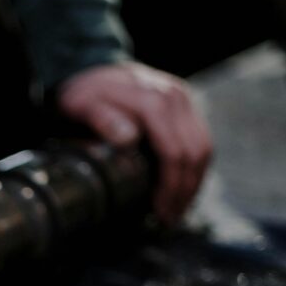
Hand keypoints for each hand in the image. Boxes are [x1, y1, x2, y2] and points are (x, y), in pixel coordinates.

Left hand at [57, 62, 212, 224]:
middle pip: (196, 152)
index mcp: (153, 100)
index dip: (170, 188)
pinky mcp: (184, 105)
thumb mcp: (81, 106)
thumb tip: (129, 139)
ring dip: (194, 182)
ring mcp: (183, 99)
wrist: (88, 66)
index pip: (175, 153)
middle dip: (185, 191)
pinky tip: (179, 188)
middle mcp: (175, 97)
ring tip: (176, 210)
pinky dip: (193, 167)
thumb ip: (103, 120)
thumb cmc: (82, 94)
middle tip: (169, 219)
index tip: (160, 213)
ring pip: (203, 147)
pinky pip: (199, 139)